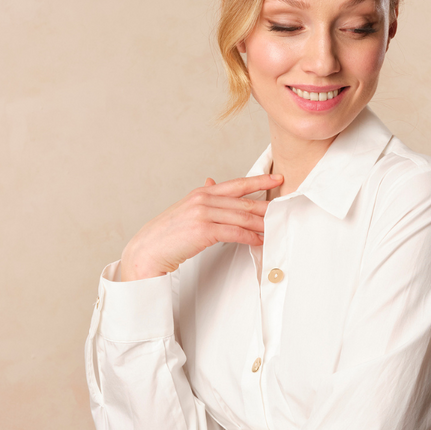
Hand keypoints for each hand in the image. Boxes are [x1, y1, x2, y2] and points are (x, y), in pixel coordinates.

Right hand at [120, 174, 281, 280]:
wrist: (147, 250)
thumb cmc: (168, 233)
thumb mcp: (186, 208)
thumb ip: (203, 197)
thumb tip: (212, 181)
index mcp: (202, 192)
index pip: (237, 184)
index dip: (259, 180)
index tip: (277, 178)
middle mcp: (204, 199)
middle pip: (243, 202)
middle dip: (265, 206)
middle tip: (283, 209)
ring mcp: (203, 214)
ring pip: (242, 217)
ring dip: (261, 224)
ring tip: (274, 227)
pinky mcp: (203, 231)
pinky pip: (234, 233)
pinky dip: (250, 237)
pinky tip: (259, 240)